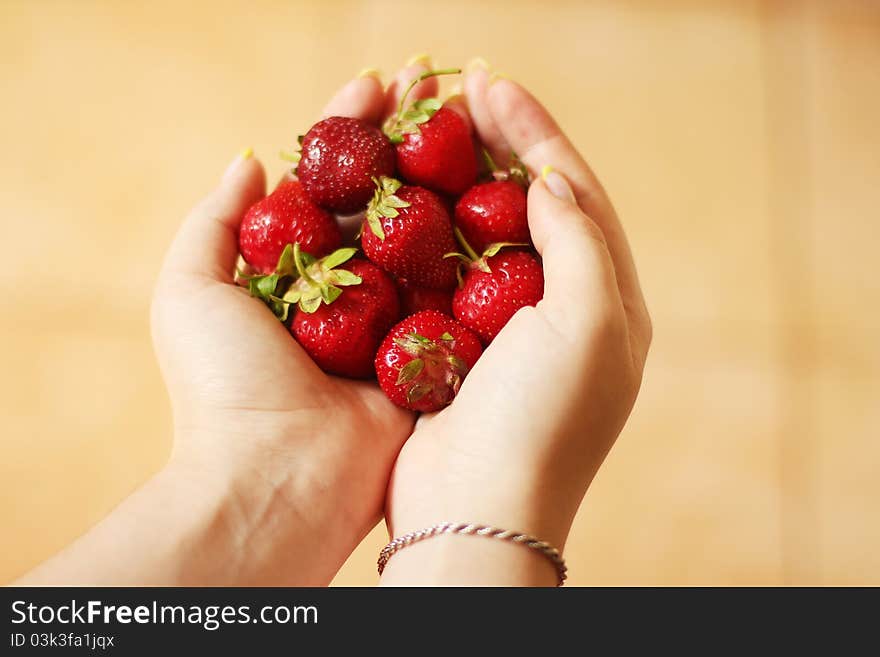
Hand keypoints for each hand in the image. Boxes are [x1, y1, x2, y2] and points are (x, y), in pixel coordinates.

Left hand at [145, 63, 444, 584]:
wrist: (276, 478)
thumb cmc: (223, 387)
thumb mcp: (190, 291)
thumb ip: (216, 221)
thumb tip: (251, 158)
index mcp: (296, 272)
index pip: (327, 180)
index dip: (350, 128)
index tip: (380, 81)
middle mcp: (349, 290)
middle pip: (385, 197)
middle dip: (409, 139)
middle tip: (438, 83)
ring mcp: (395, 318)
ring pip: (427, 233)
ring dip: (449, 176)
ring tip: (473, 119)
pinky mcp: (432, 349)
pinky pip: (458, 289)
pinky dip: (476, 244)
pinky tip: (499, 191)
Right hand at [381, 72, 651, 584]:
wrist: (475, 515)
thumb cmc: (541, 424)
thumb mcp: (588, 325)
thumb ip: (578, 242)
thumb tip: (552, 178)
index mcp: (609, 304)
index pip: (576, 196)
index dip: (536, 135)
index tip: (490, 84)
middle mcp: (563, 312)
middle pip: (531, 206)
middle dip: (500, 145)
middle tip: (459, 89)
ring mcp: (506, 332)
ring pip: (484, 234)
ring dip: (460, 180)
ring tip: (430, 128)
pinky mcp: (456, 350)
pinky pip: (443, 274)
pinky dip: (427, 231)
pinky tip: (404, 198)